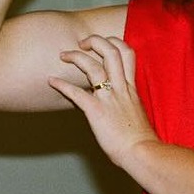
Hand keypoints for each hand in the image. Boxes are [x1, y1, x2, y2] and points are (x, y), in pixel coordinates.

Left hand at [48, 35, 157, 166]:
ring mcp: (108, 98)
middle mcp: (120, 88)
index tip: (103, 44)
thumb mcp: (136, 113)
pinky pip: (76, 93)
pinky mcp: (96, 111)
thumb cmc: (140, 138)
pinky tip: (51, 81)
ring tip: (64, 55)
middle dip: (95, 41)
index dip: (114, 42)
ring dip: (75, 57)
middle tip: (82, 44)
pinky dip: (62, 85)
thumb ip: (127, 103)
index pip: (127, 53)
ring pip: (92, 66)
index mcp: (131, 88)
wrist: (142, 151)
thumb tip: (118, 106)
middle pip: (110, 51)